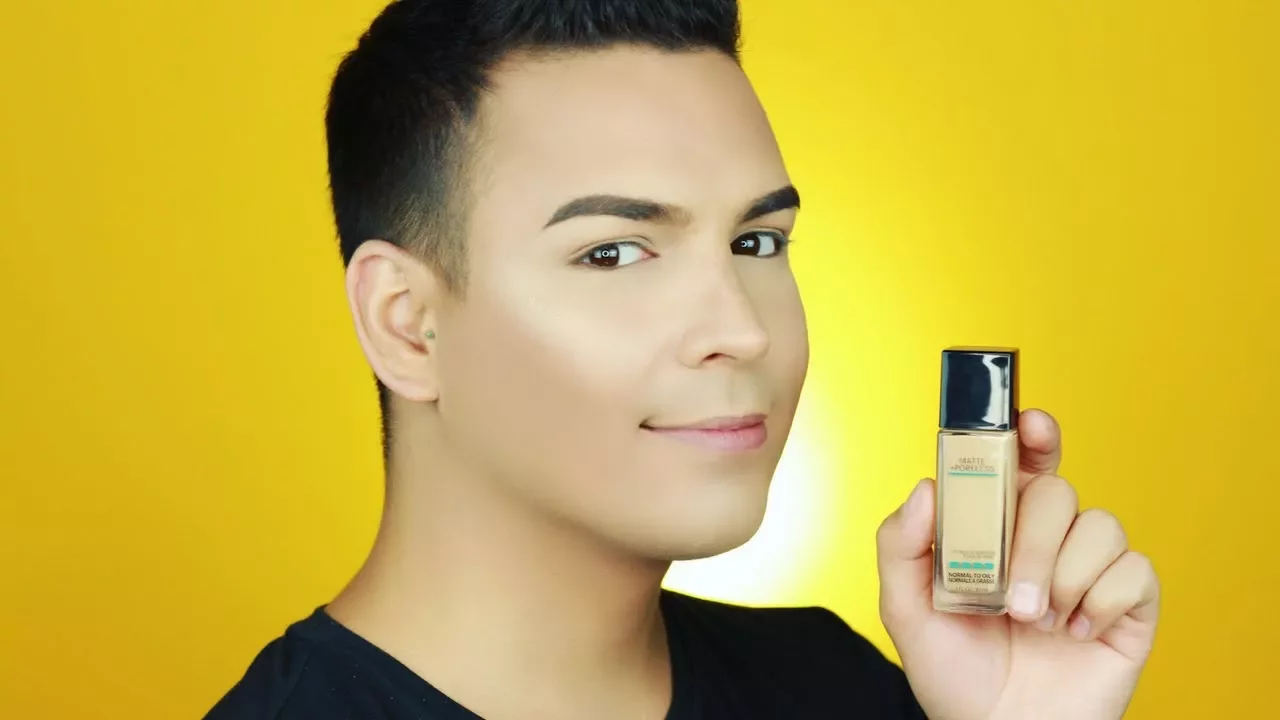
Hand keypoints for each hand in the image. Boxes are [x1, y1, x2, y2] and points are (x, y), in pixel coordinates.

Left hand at [875, 409, 1159, 719]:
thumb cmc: (952, 671)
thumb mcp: (905, 608)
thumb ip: (900, 544)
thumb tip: (926, 487)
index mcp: (997, 528)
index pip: (1022, 463)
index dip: (1032, 434)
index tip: (1030, 421)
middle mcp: (1047, 540)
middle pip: (1058, 492)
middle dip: (1032, 542)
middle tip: (1012, 600)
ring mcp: (1090, 570)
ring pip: (1101, 525)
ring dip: (1063, 576)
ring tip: (1038, 622)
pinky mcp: (1129, 605)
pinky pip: (1136, 571)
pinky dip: (1104, 601)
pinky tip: (1077, 632)